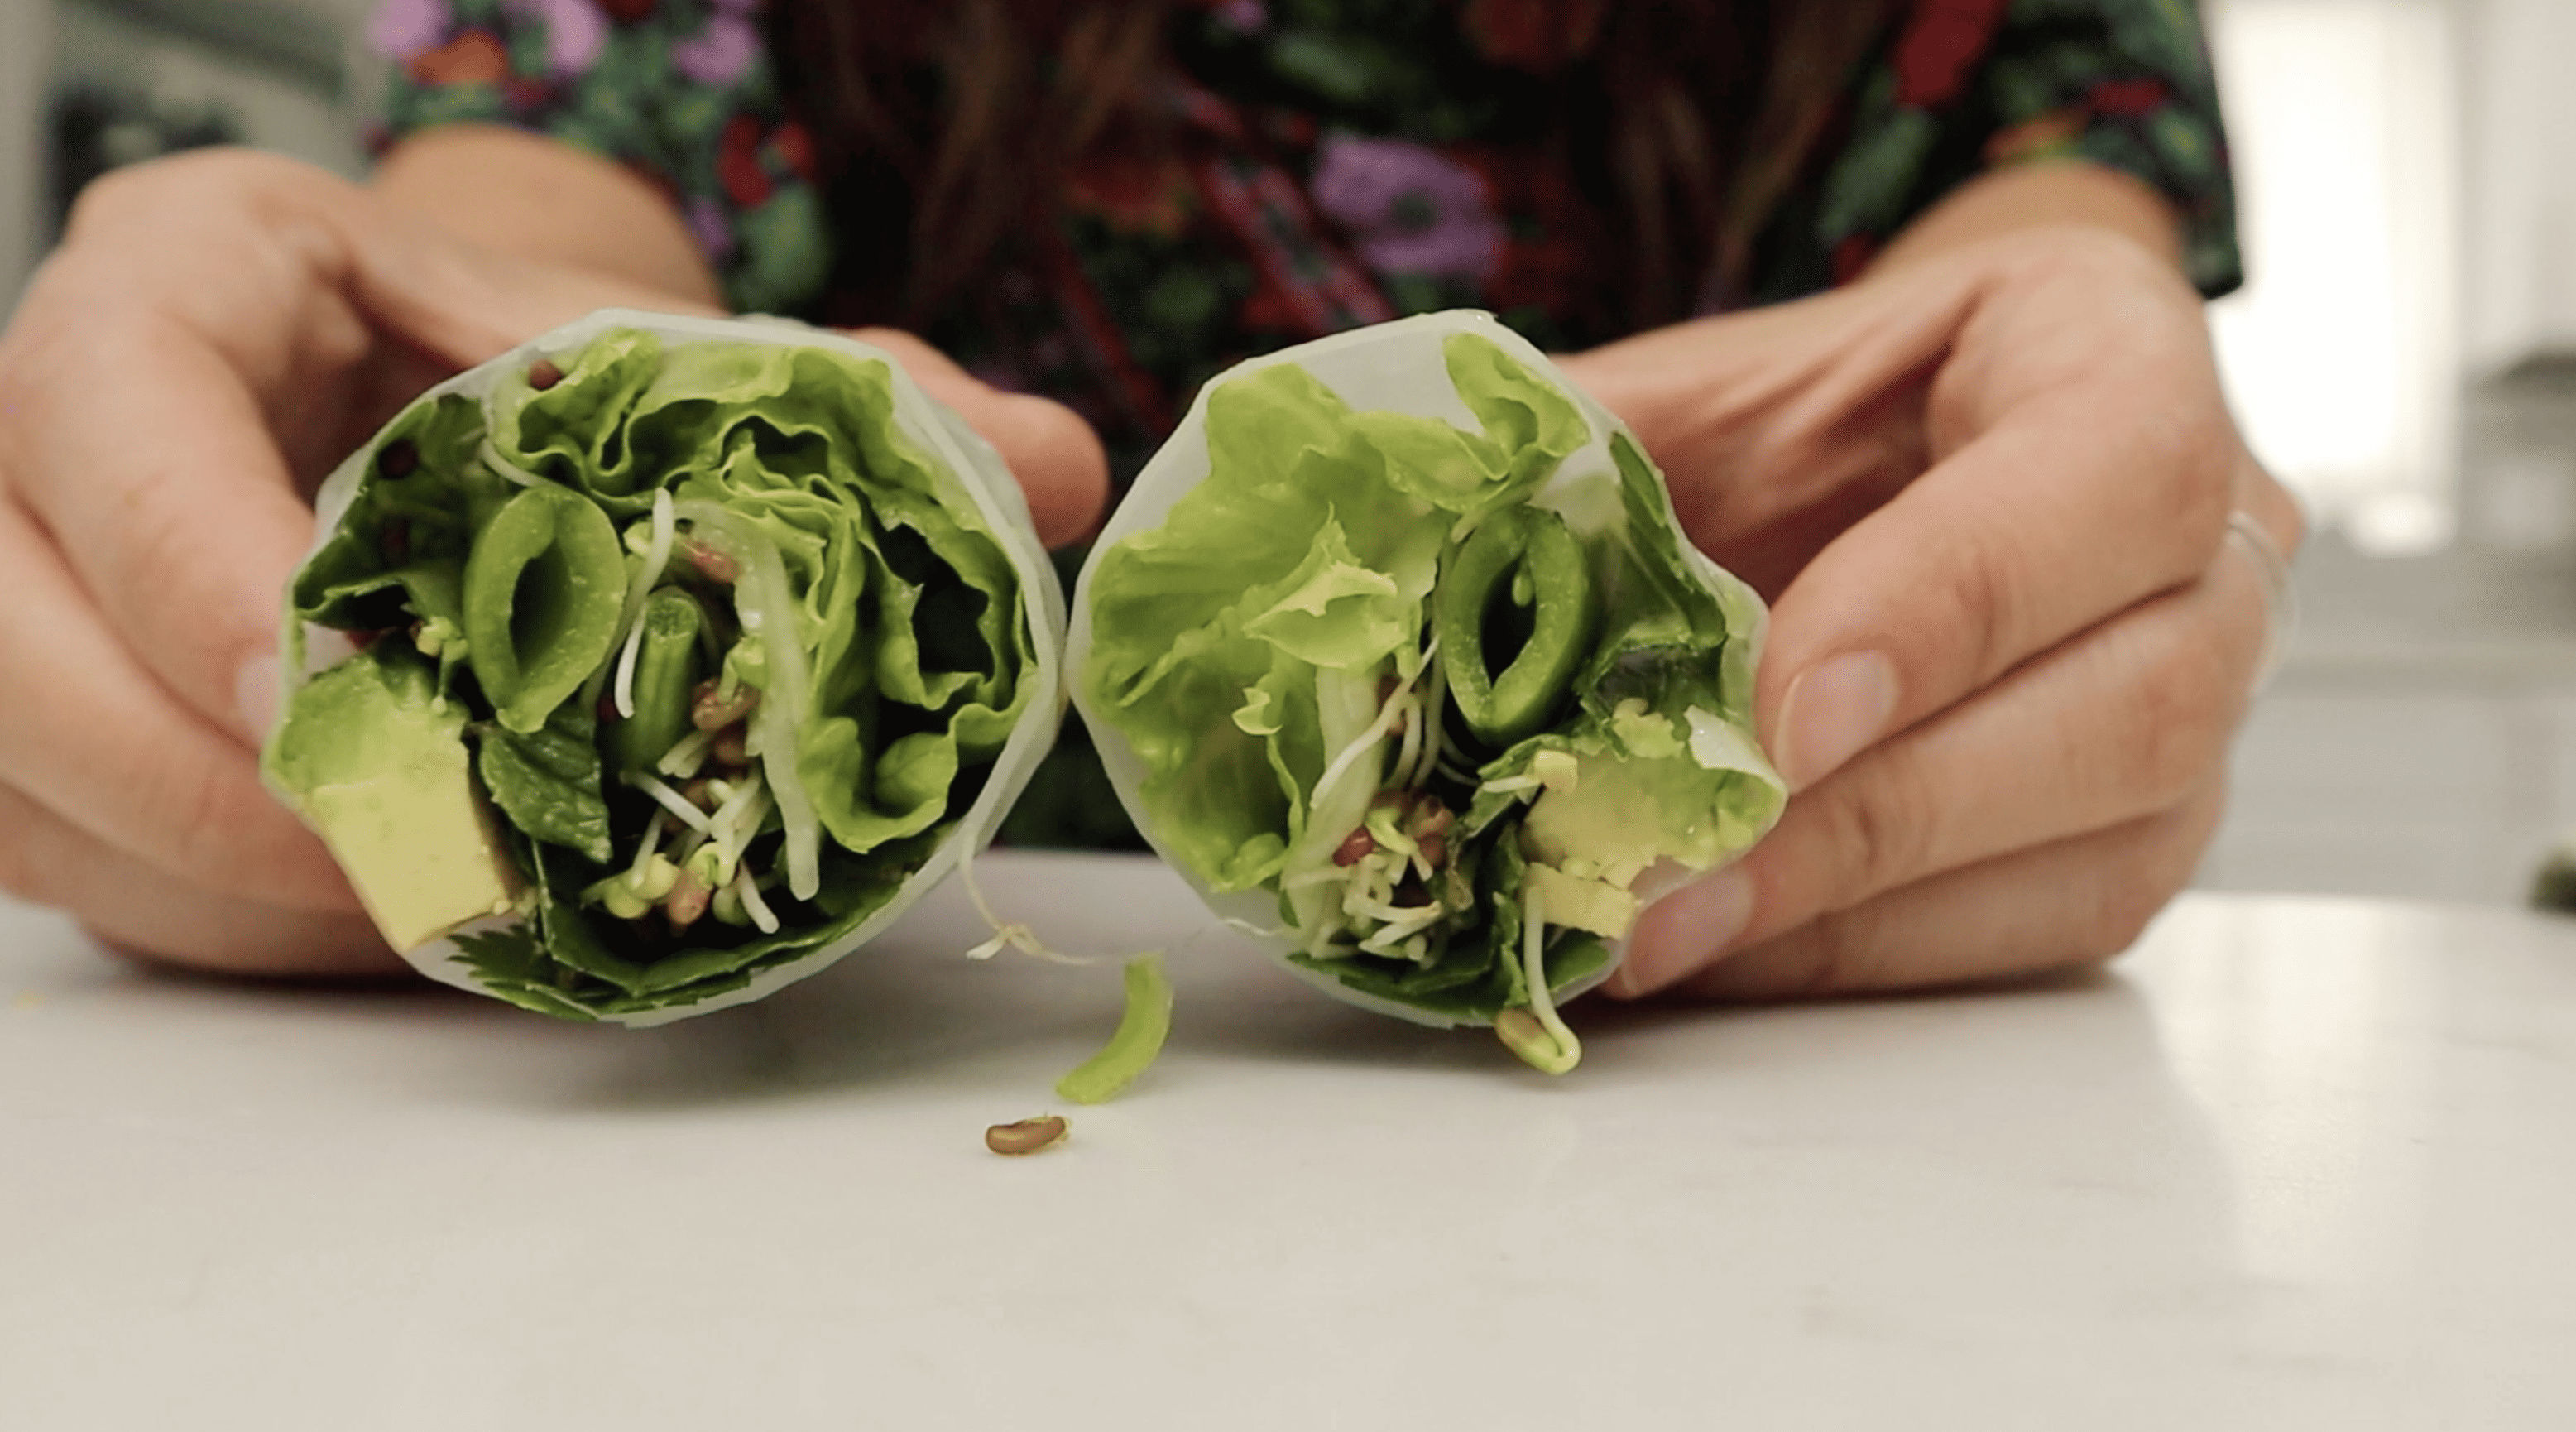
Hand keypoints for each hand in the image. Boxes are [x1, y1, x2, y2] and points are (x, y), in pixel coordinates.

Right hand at [0, 148, 1104, 975]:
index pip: (106, 406)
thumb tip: (1054, 470)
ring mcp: (25, 591)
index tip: (314, 684)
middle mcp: (51, 434)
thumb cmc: (537, 372)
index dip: (186, 555)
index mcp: (187, 280)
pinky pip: (72, 866)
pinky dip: (218, 924)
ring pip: (20, 782)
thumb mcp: (664, 355)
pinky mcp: (45, 726)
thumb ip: (862, 405)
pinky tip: (378, 931)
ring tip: (423, 917)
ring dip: (209, 886)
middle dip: (185, 781)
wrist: (440, 395)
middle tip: (401, 864)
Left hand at [1555, 226, 2300, 1000]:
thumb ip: (1589, 455)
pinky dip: (1853, 958)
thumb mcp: (1695, 388)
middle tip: (1666, 877)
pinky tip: (1708, 955)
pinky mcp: (2131, 842)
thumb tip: (1415, 567)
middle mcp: (2214, 549)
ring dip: (1853, 911)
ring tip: (1648, 936)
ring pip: (2101, 845)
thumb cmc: (1796, 417)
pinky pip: (2027, 935)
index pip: (2118, 478)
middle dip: (1877, 811)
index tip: (1777, 720)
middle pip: (2135, 700)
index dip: (1950, 606)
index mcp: (2117, 360)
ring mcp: (2195, 713)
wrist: (1879, 460)